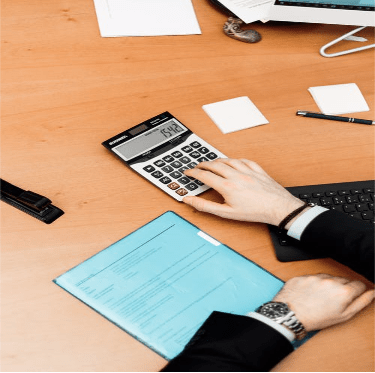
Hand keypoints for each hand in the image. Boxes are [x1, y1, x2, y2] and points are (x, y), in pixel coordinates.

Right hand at [183, 158, 303, 225]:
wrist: (278, 209)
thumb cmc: (254, 212)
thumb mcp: (226, 213)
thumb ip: (205, 206)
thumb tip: (190, 200)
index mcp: (227, 186)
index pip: (204, 175)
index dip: (193, 173)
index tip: (187, 173)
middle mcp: (236, 175)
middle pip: (215, 164)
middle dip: (203, 164)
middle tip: (197, 166)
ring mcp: (248, 171)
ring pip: (228, 160)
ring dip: (218, 160)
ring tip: (213, 163)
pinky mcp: (258, 170)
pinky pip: (244, 160)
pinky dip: (236, 160)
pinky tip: (234, 162)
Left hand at [273, 274, 374, 331]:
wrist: (290, 315)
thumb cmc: (316, 318)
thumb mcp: (343, 315)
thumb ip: (361, 302)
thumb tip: (372, 293)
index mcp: (343, 291)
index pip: (359, 284)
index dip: (357, 291)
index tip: (353, 296)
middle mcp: (330, 280)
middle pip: (344, 280)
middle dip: (342, 288)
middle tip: (334, 300)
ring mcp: (315, 277)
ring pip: (328, 277)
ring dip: (328, 285)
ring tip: (321, 298)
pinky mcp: (304, 275)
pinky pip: (313, 277)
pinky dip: (314, 284)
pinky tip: (310, 294)